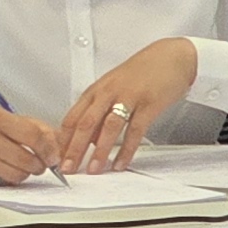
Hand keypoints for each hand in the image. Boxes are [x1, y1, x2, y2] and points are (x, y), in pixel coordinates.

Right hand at [0, 106, 62, 184]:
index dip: (49, 150)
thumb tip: (59, 143)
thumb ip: (33, 127)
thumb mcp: (4, 118)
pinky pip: (0, 183)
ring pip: (16, 175)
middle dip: (38, 166)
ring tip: (15, 166)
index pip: (34, 135)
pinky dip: (2, 179)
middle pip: (27, 160)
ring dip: (22, 174)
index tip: (53, 157)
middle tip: (36, 165)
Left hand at [54, 38, 196, 172]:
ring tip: (93, 169)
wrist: (171, 57)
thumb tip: (90, 140)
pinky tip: (121, 162)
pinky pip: (135, 130)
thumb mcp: (113, 90)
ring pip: (108, 128)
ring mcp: (128, 98)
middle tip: (67, 168)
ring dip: (99, 152)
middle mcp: (108, 93)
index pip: (72, 117)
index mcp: (96, 90)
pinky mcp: (148, 104)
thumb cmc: (141, 73)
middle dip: (74, 149)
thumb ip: (100, 113)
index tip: (56, 156)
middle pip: (85, 124)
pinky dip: (127, 149)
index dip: (62, 139)